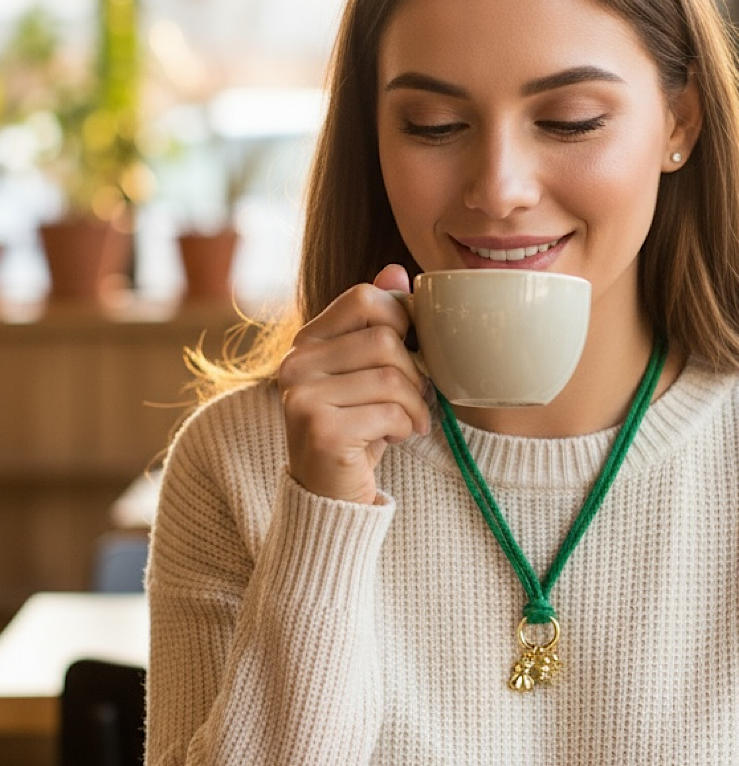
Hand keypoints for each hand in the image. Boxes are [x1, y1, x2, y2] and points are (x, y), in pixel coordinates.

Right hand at [278, 264, 430, 503]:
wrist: (331, 494)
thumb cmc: (356, 429)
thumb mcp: (367, 373)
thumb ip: (377, 324)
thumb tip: (396, 270)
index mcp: (307, 342)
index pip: (365, 298)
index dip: (402, 321)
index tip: (410, 354)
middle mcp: (296, 364)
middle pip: (386, 340)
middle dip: (415, 375)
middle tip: (416, 400)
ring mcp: (303, 397)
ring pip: (392, 377)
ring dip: (414, 405)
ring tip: (406, 422)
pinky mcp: (320, 430)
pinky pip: (389, 411)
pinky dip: (405, 427)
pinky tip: (393, 438)